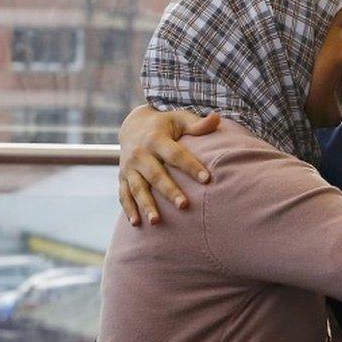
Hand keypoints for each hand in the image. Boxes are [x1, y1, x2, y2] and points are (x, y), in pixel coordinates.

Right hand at [118, 105, 219, 225]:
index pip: (176, 155)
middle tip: (184, 206)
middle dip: (169, 191)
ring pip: (138, 188)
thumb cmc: (166, 124)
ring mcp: (129, 167)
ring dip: (146, 205)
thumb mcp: (180, 119)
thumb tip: (217, 117)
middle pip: (156, 175)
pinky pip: (124, 195)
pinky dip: (129, 209)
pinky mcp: (123, 177)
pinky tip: (137, 224)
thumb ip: (198, 124)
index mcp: (156, 139)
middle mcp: (140, 154)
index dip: (191, 166)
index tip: (207, 179)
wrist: (133, 126)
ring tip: (157, 222)